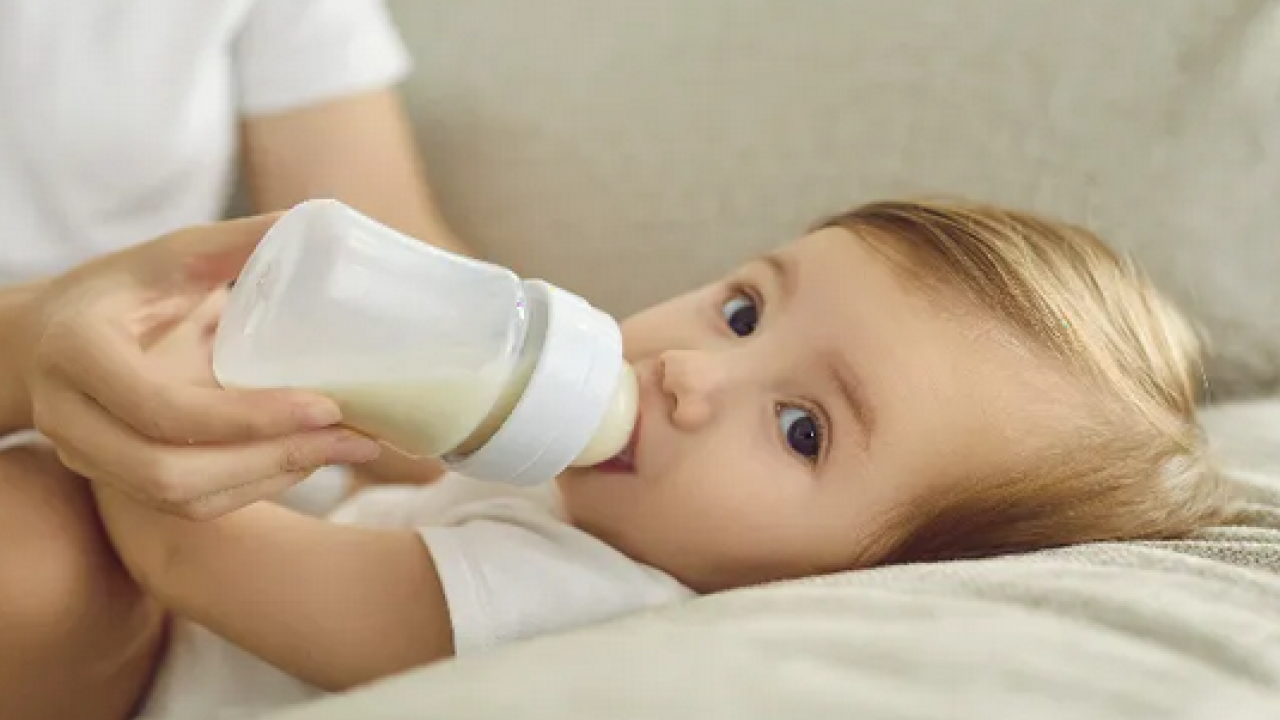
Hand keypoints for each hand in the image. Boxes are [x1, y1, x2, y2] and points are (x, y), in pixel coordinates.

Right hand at [17, 214, 381, 518]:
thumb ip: (233, 244)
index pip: (164, 409)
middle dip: (272, 459)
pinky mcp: (116, 481)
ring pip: (184, 500)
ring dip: (273, 479)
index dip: (248, 418)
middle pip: (171, 473)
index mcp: (79, 353)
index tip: (326, 405)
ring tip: (347, 450)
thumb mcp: (166, 257)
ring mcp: (88, 458)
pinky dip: (255, 486)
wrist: (48, 338)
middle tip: (354, 439)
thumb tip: (315, 218)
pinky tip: (308, 457)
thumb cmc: (117, 290)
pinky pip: (189, 506)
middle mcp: (71, 418)